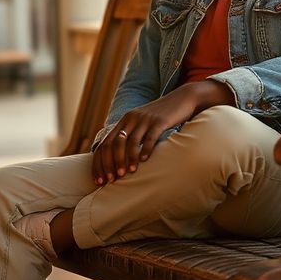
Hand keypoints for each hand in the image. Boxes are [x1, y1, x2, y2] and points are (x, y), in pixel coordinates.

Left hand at [91, 80, 233, 185]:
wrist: (181, 99)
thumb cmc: (160, 118)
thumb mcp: (141, 125)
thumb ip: (130, 138)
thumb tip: (117, 162)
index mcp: (123, 121)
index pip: (104, 144)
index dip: (100, 163)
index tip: (100, 180)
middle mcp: (131, 119)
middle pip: (114, 143)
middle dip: (111, 163)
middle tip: (112, 179)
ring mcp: (145, 119)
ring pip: (132, 141)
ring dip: (128, 158)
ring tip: (129, 173)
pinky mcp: (160, 121)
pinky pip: (150, 137)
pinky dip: (146, 149)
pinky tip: (145, 160)